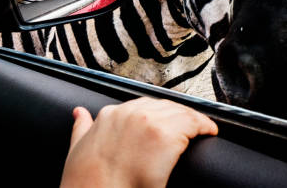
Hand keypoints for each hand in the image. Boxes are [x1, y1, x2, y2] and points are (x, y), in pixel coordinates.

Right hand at [60, 97, 217, 187]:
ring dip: (192, 120)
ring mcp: (148, 122)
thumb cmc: (87, 182)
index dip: (156, 115)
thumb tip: (80, 114)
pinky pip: (193, 123)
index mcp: (109, 115)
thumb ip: (81, 128)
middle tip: (188, 127)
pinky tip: (209, 131)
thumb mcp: (77, 149)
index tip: (165, 124)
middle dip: (176, 115)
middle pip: (162, 105)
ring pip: (180, 111)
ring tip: (202, 129)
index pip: (141, 105)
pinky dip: (203, 126)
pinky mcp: (166, 135)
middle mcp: (129, 113)